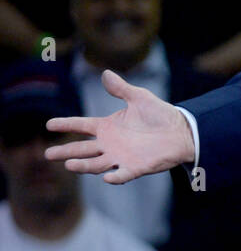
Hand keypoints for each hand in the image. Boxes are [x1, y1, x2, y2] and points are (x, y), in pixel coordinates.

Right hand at [44, 70, 194, 183]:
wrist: (182, 131)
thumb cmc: (160, 114)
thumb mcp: (140, 98)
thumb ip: (122, 89)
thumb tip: (105, 73)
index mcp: (108, 127)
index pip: (81, 126)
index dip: (66, 124)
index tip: (49, 124)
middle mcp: (110, 144)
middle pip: (82, 149)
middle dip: (66, 152)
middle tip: (48, 154)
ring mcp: (121, 157)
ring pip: (96, 164)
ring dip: (83, 165)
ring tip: (69, 165)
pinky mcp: (136, 167)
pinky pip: (123, 174)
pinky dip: (116, 177)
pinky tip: (107, 177)